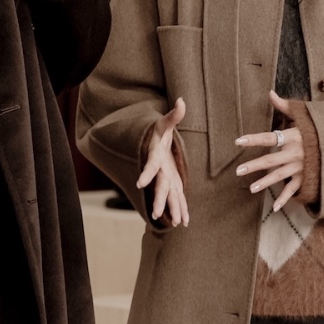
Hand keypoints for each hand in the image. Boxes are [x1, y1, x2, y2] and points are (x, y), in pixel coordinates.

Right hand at [136, 98, 188, 225]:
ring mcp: (166, 178)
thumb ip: (174, 115)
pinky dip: (180, 209)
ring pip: (169, 196)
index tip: (139, 183)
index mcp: (157, 156)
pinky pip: (177, 198)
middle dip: (158, 200)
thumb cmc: (159, 132)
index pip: (151, 165)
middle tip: (156, 214)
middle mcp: (160, 171)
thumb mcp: (164, 122)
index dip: (146, 173)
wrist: (153, 143)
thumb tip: (181, 100)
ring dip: (173, 209)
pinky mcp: (172, 183)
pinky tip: (184, 222)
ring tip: (178, 224)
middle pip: (159, 186)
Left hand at [235, 90, 304, 211]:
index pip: (270, 137)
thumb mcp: (305, 116)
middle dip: (255, 165)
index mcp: (294, 137)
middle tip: (238, 171)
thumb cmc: (320, 129)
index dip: (254, 139)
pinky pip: (294, 189)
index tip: (238, 141)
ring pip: (280, 176)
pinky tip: (274, 208)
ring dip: (266, 183)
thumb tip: (270, 92)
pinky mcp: (307, 177)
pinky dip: (285, 199)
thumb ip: (285, 106)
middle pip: (272, 159)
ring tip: (251, 189)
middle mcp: (296, 153)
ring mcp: (301, 167)